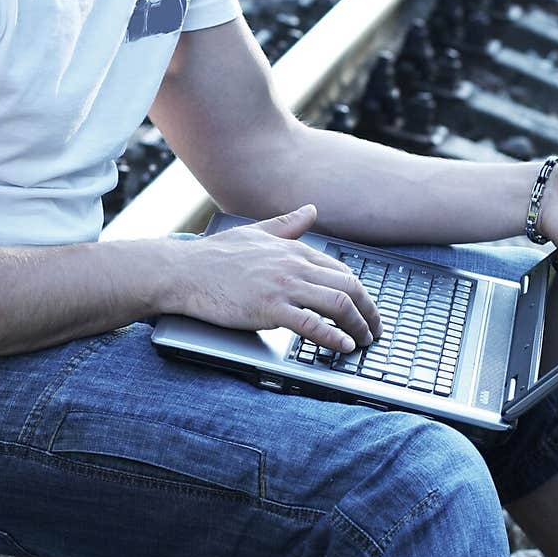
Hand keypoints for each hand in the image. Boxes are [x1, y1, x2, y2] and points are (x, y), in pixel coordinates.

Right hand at [166, 204, 381, 351]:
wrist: (183, 271)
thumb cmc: (214, 256)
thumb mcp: (256, 232)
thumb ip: (287, 224)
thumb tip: (311, 210)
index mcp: (294, 250)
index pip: (341, 271)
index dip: (359, 293)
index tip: (365, 309)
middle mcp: (294, 265)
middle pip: (349, 287)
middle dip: (369, 311)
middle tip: (374, 330)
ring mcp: (283, 287)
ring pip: (338, 304)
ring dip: (358, 325)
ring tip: (363, 341)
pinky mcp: (270, 308)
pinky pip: (312, 324)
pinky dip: (333, 337)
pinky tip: (343, 346)